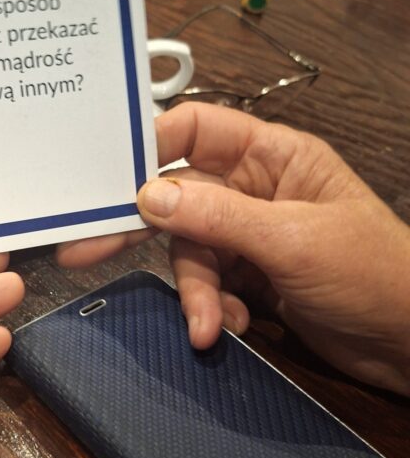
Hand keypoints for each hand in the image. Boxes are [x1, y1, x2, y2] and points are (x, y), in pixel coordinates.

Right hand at [57, 104, 409, 394]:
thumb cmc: (373, 274)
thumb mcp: (291, 240)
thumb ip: (217, 217)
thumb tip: (147, 196)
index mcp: (273, 156)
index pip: (197, 129)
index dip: (151, 146)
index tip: (108, 178)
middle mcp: (256, 188)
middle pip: (180, 196)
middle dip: (142, 228)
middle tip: (83, 250)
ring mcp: (251, 235)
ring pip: (191, 251)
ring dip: (196, 290)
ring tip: (209, 324)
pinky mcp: (251, 278)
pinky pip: (209, 283)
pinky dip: (212, 306)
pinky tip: (231, 327)